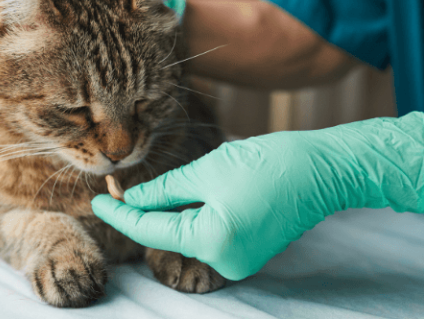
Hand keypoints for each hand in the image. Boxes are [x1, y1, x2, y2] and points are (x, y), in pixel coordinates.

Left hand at [92, 112, 423, 279]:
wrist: (325, 168)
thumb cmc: (270, 162)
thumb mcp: (207, 170)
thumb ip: (163, 189)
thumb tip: (131, 198)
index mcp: (211, 242)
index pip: (149, 230)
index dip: (120, 213)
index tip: (98, 200)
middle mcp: (224, 261)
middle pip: (168, 235)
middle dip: (144, 211)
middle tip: (120, 185)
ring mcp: (239, 261)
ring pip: (188, 235)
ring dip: (170, 213)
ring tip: (157, 186)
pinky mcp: (249, 252)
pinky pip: (209, 235)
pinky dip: (193, 217)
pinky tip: (187, 196)